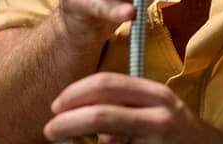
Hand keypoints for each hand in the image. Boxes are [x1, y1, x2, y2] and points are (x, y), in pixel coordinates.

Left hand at [43, 71, 222, 143]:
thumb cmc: (173, 130)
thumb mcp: (154, 107)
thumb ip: (123, 103)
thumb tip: (76, 111)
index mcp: (155, 94)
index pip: (108, 84)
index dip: (76, 92)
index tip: (56, 104)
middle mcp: (158, 116)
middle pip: (101, 114)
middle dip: (67, 121)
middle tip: (49, 128)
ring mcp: (156, 143)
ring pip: (106, 143)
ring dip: (80, 143)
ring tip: (65, 142)